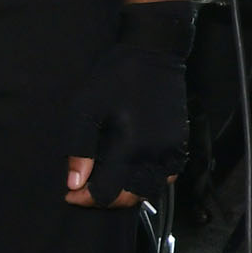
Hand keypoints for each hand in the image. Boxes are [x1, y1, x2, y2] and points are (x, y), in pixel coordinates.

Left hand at [63, 0, 194, 210]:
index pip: (108, 193)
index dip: (86, 198)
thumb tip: (74, 182)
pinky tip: (136, 171)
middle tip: (87, 189)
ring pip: (152, 189)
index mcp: (130, 147)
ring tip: (110, 182)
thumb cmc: (116, 77)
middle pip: (131, 197)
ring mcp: (171, 149)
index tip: (71, 193)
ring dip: (130, 192)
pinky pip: (169, 175)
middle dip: (106, 199)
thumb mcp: (85, 110)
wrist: (154, 53)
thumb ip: (79, 149)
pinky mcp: (180, 141)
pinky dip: (153, 181)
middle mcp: (155, 153)